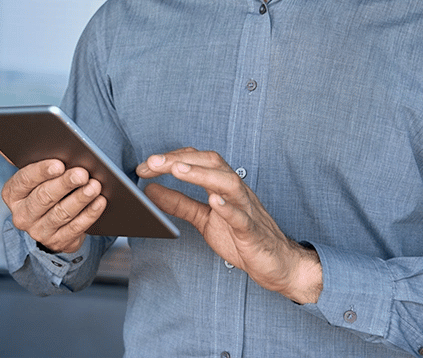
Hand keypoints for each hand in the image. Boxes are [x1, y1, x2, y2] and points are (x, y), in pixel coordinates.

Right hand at [2, 159, 106, 253]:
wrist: (52, 222)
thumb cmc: (45, 186)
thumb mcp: (34, 174)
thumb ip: (25, 158)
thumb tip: (0, 145)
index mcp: (12, 193)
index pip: (24, 180)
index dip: (42, 171)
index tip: (59, 164)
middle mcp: (21, 215)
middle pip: (43, 197)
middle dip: (65, 184)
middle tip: (82, 173)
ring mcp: (38, 232)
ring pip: (61, 213)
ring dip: (80, 198)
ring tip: (95, 185)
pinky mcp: (57, 242)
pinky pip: (75, 228)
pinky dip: (89, 214)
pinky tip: (100, 201)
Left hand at [137, 148, 321, 303]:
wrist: (277, 264)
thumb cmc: (242, 238)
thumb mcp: (203, 219)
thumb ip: (179, 203)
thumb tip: (150, 190)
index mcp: (222, 186)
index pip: (197, 160)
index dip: (170, 158)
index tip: (145, 166)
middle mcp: (236, 191)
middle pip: (211, 163)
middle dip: (180, 159)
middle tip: (152, 162)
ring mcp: (247, 209)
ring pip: (228, 184)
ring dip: (202, 174)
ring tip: (178, 170)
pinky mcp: (253, 232)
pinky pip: (242, 217)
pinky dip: (228, 208)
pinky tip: (213, 202)